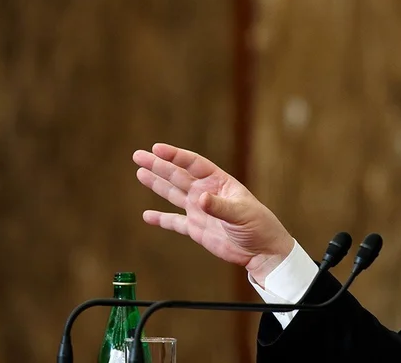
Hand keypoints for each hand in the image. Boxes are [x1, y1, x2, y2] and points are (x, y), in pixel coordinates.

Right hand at [133, 143, 293, 286]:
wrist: (262, 251)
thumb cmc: (259, 226)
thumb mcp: (242, 214)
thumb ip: (220, 207)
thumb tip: (200, 199)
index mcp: (219, 183)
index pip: (194, 164)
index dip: (175, 156)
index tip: (157, 148)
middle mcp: (207, 193)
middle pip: (178, 175)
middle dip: (158, 165)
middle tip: (138, 155)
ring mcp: (200, 210)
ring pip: (173, 194)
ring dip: (157, 184)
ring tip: (140, 172)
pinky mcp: (197, 229)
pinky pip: (174, 222)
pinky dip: (161, 219)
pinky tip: (147, 216)